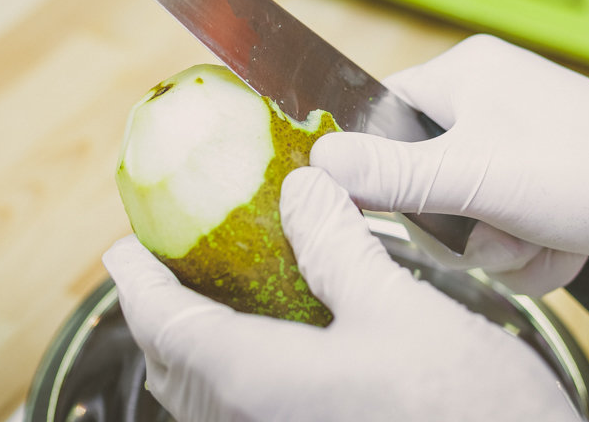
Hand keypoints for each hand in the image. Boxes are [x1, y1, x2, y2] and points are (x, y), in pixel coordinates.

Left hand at [103, 167, 579, 421]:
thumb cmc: (465, 412)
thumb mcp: (400, 310)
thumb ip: (340, 246)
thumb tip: (305, 189)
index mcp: (260, 381)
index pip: (168, 325)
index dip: (139, 283)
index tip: (122, 249)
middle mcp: (256, 421)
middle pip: (176, 366)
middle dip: (159, 314)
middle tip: (163, 267)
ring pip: (207, 396)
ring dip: (192, 343)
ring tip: (208, 297)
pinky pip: (243, 409)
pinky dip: (231, 368)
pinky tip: (269, 341)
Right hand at [311, 35, 588, 297]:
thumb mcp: (474, 177)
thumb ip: (390, 174)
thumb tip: (316, 161)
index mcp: (468, 71)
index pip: (385, 113)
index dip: (384, 166)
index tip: (398, 205)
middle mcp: (494, 99)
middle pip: (425, 175)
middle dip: (461, 221)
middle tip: (494, 223)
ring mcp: (524, 143)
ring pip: (467, 213)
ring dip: (499, 244)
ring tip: (542, 236)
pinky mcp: (549, 183)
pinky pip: (506, 226)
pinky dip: (530, 249)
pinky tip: (567, 245)